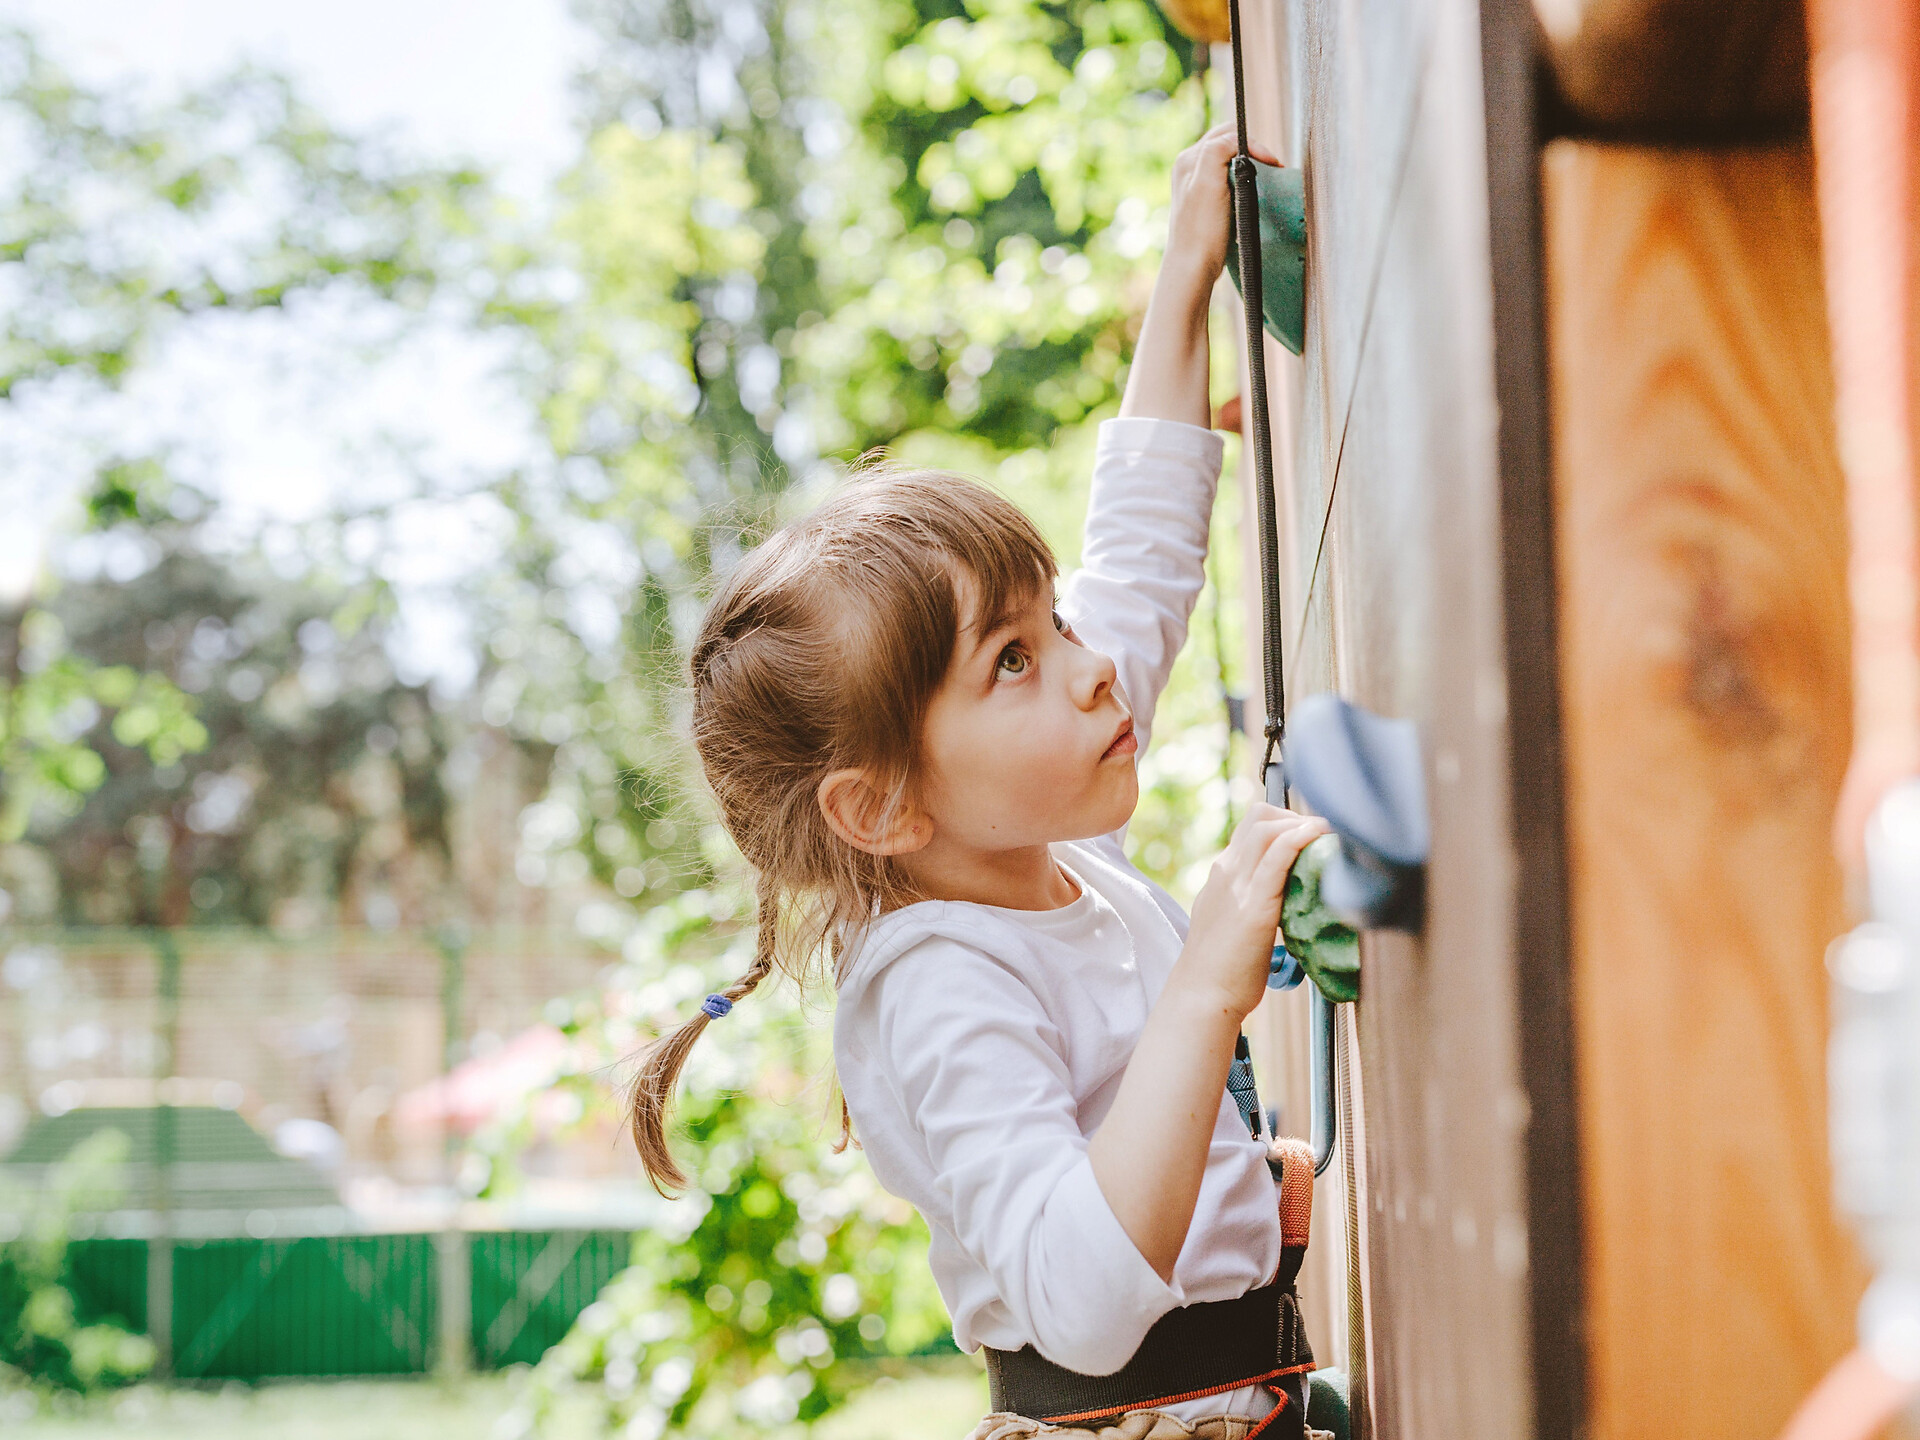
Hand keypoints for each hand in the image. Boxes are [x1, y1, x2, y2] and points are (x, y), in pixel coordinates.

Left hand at [1162, 122, 1282, 300]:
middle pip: (1228, 143)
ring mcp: (1197, 184)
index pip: (1228, 134)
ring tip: (1264, 179)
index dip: (1253, 144)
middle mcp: (1190, 167)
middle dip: (1252, 151)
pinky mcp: (1206, 200)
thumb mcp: (1208, 181)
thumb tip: (1235, 140)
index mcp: (1189, 159)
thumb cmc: (1202, 230)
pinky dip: (1244, 179)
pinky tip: (1250, 193)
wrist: (1193, 267)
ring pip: (1230, 160)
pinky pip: (1229, 178)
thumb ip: (1219, 150)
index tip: (1272, 163)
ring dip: (1250, 165)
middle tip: (1271, 169)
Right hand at [1176, 803, 1327, 1019]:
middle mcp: (1226, 871)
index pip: (1251, 827)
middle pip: (1260, 817)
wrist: (1201, 995)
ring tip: (1329, 839)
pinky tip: (1319, 838)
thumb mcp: (1232, 922)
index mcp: (1222, 875)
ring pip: (1267, 827)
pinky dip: (1299, 839)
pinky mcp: (1254, 905)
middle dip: (1297, 817)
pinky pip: (1276, 856)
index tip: (1310, 839)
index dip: (1285, 823)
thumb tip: (1287, 905)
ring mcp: (1238, 885)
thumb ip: (1252, 905)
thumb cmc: (1222, 969)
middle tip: (1323, 840)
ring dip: (1303, 824)